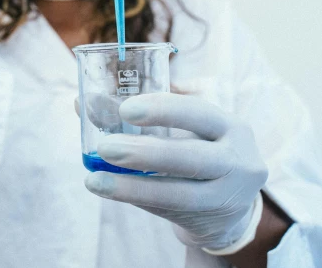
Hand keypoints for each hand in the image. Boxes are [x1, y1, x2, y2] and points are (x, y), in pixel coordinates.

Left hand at [81, 93, 267, 250]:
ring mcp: (226, 195)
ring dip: (133, 186)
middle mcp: (237, 160)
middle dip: (146, 153)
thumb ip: (144, 113)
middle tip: (105, 147)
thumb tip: (85, 102)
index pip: (199, 112)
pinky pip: (168, 210)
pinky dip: (136, 198)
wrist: (234, 207)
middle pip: (191, 157)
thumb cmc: (200, 151)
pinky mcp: (209, 220)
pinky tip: (109, 190)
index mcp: (230, 127)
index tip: (126, 109)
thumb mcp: (188, 129)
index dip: (163, 110)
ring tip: (96, 180)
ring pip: (179, 193)